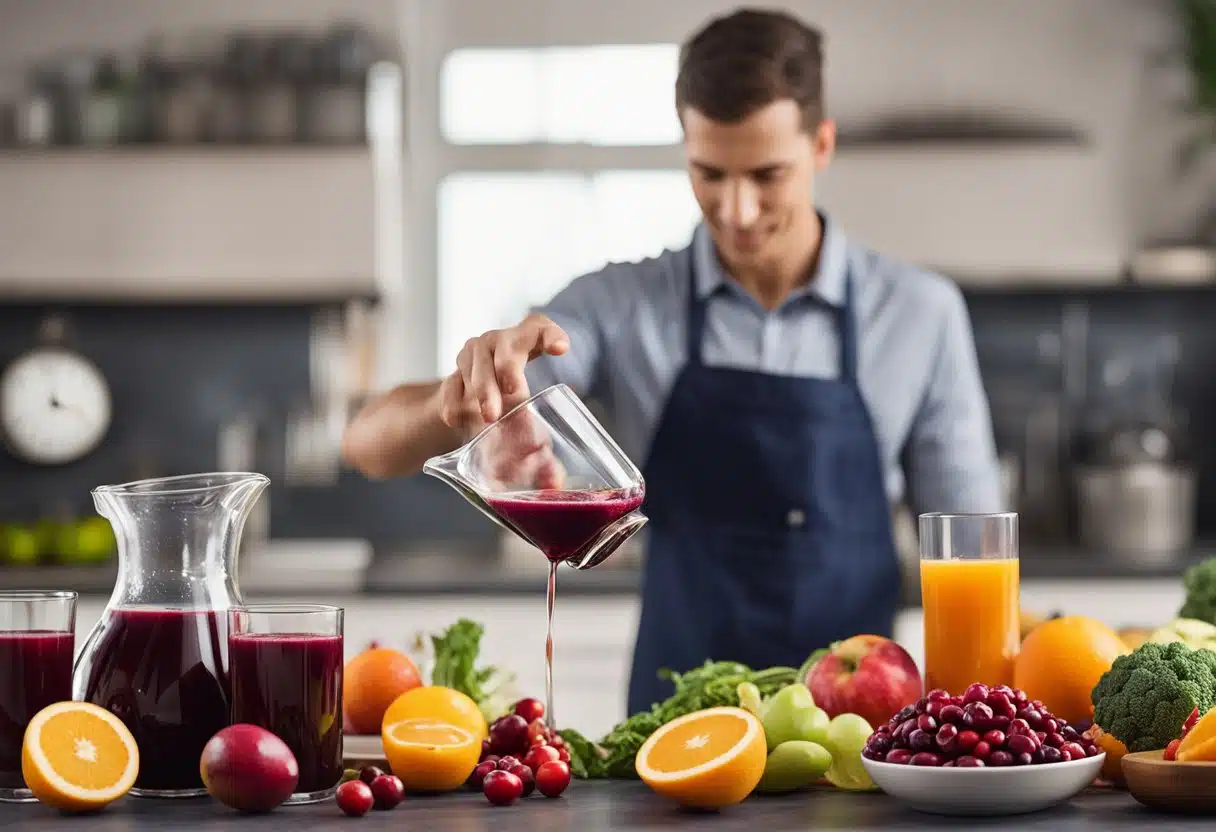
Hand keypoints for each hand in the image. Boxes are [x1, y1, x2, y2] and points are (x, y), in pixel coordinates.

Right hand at [439, 314, 569, 490]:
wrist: (468, 404)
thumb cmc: (510, 403)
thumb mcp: (528, 417)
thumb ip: (542, 448)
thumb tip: (554, 482)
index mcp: (525, 344)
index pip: (539, 326)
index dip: (550, 334)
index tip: (559, 349)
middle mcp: (498, 343)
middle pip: (507, 345)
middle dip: (509, 369)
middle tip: (516, 393)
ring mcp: (472, 356)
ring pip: (476, 362)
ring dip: (483, 389)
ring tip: (488, 416)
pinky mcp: (450, 375)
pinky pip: (450, 384)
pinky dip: (454, 402)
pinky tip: (455, 420)